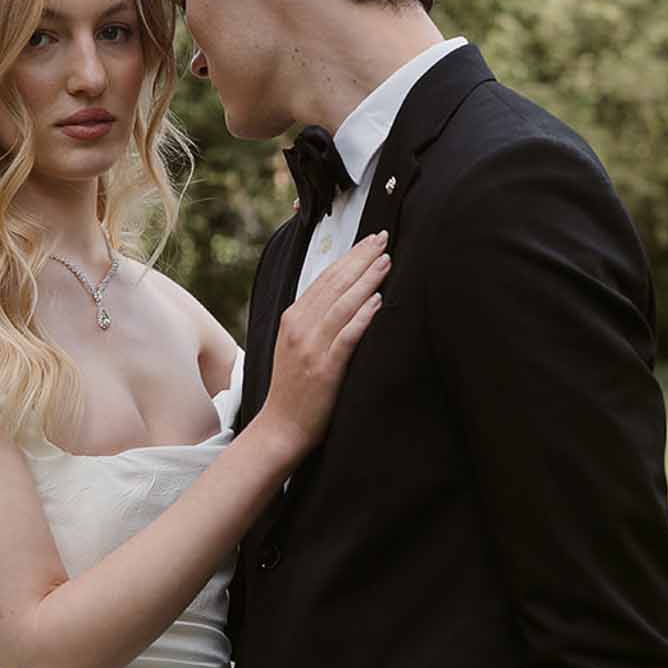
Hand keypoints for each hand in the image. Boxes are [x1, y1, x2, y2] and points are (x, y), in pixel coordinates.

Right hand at [257, 232, 388, 458]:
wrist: (280, 427)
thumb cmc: (293, 388)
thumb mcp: (295, 346)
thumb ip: (313, 320)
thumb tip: (341, 296)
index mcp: (292, 319)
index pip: (324, 278)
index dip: (349, 257)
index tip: (370, 242)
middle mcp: (299, 328)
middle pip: (334, 284)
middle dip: (361, 259)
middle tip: (383, 239)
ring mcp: (310, 348)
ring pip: (341, 304)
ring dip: (366, 280)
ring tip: (387, 262)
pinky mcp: (325, 369)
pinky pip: (346, 336)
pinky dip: (362, 316)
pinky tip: (378, 301)